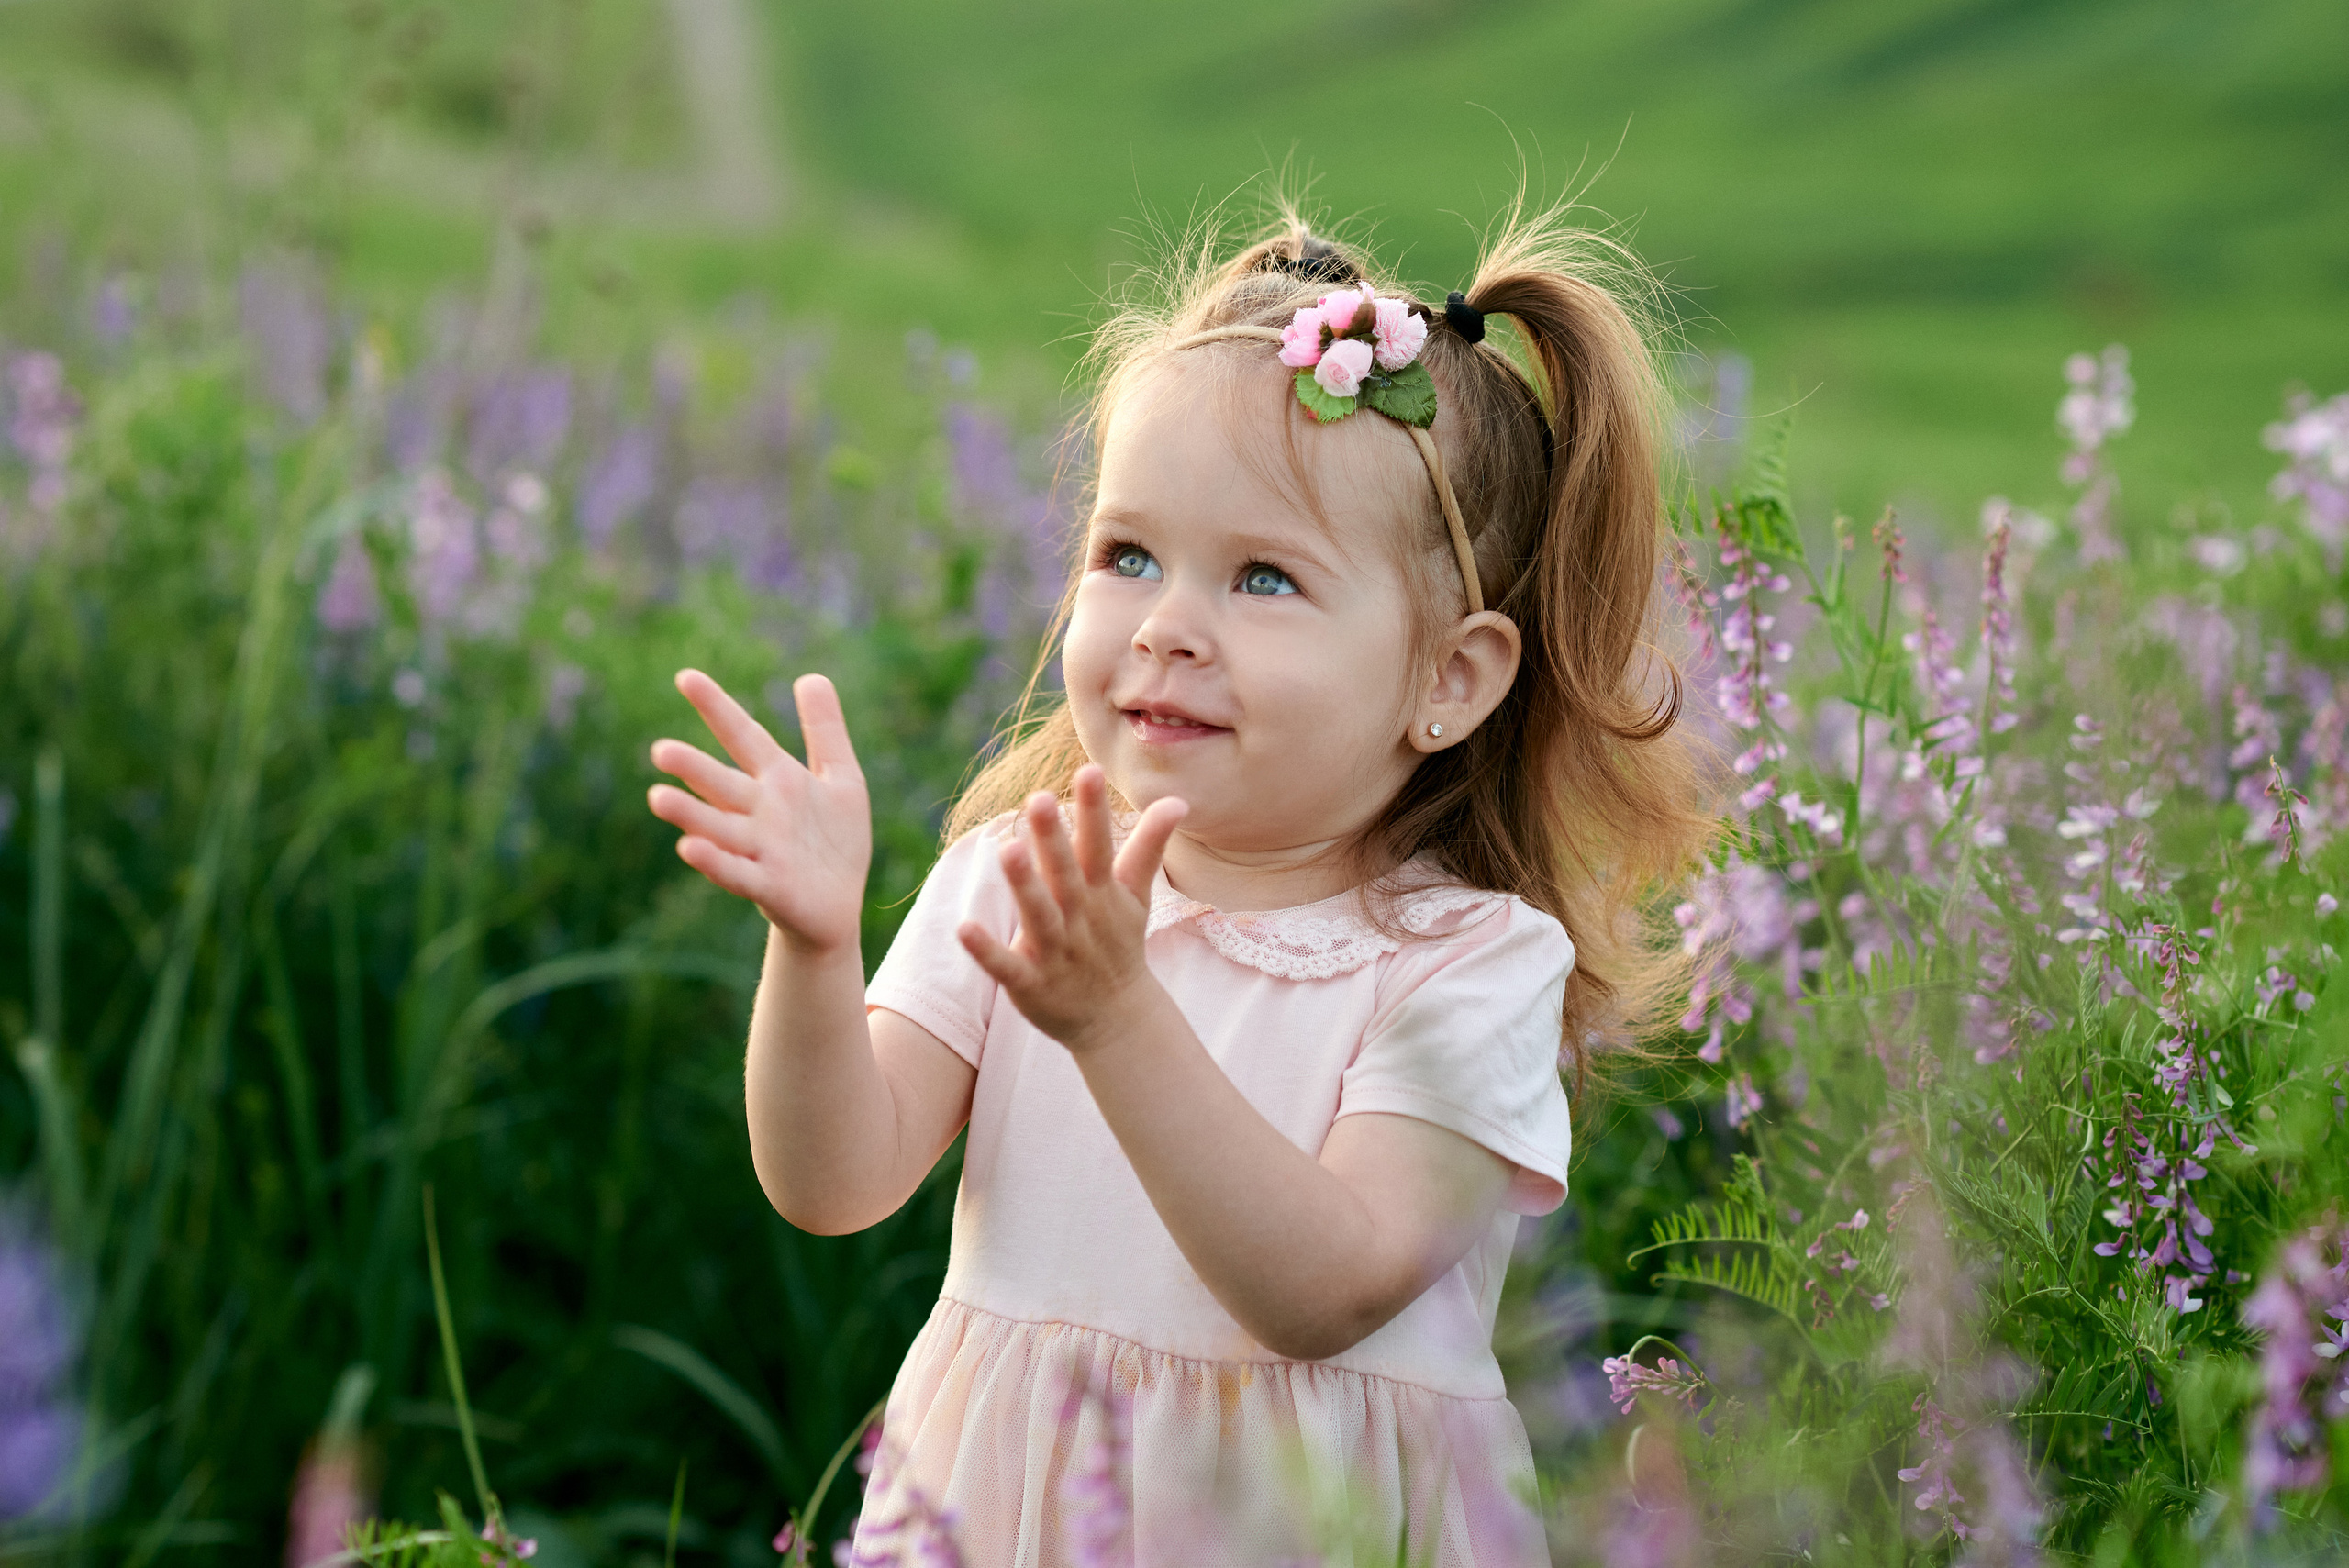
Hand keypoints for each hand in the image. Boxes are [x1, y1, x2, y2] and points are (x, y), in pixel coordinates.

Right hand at [648, 670, 869, 955]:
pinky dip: (715, 862)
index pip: (744, 736)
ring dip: (690, 815)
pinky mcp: (768, 886)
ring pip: (719, 828)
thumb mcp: (842, 778)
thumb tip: (810, 676)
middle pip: (721, 784)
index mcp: (778, 780)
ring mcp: (760, 849)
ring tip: (658, 799)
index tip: (686, 676)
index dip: (718, 708)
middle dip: (693, 769)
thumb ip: (825, 730)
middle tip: (661, 750)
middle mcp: (760, 811)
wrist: (839, 905)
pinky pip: (737, 873)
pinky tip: (689, 849)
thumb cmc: (833, 841)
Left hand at [958, 766, 1186, 1052]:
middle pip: (1066, 874)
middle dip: (1053, 839)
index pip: (1099, 846)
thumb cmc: (1117, 945)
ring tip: (1007, 850)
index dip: (1094, 810)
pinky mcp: (1031, 985)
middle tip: (1038, 799)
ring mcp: (1056, 953)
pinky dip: (988, 951)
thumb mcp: (1136, 896)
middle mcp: (1080, 919)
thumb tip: (1177, 800)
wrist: (1115, 1020)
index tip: (1090, 771)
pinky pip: (1007, 966)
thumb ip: (1149, 845)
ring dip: (1024, 884)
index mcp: (1101, 893)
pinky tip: (964, 928)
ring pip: (1038, 914)